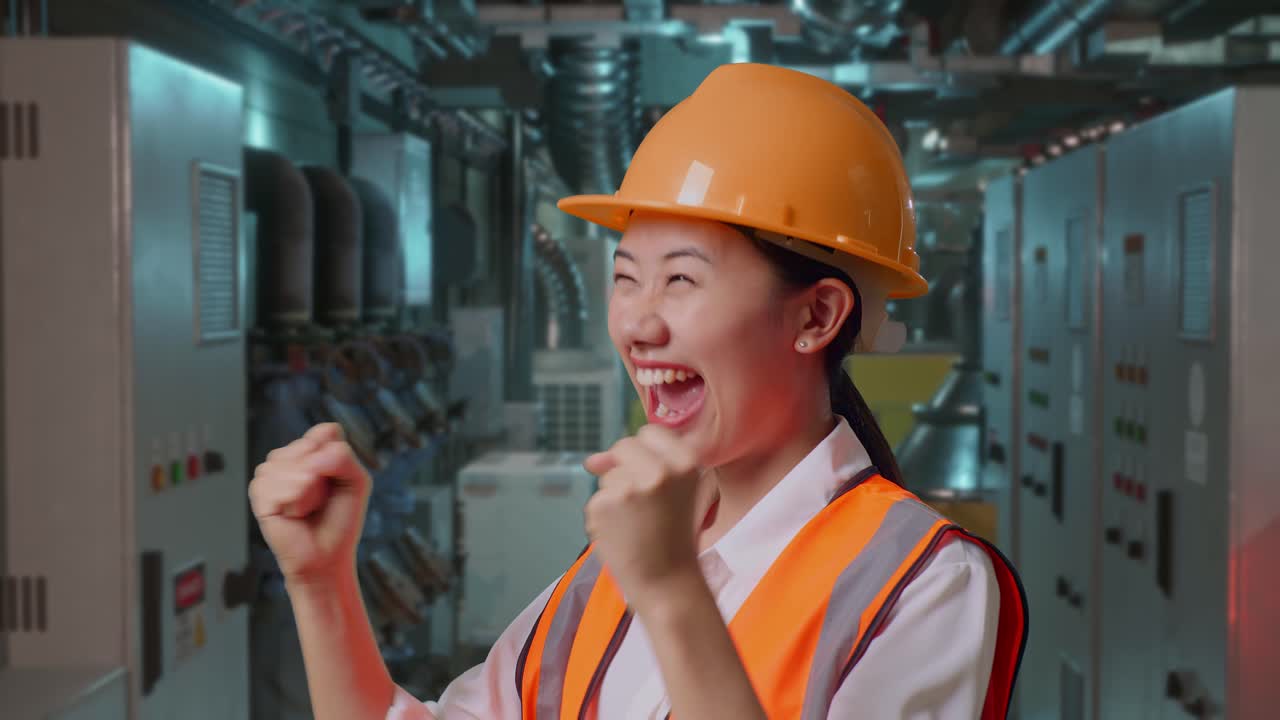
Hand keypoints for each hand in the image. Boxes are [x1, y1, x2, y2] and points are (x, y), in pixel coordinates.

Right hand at [248, 423, 371, 585]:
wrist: (325, 555)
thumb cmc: (340, 519)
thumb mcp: (356, 481)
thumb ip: (342, 457)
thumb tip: (311, 461)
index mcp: (311, 449)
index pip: (325, 431)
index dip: (337, 456)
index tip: (338, 480)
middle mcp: (287, 457)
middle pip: (310, 446)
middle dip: (325, 477)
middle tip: (321, 499)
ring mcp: (269, 473)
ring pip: (295, 467)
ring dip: (309, 493)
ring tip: (307, 507)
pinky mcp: (258, 493)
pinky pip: (282, 488)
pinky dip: (295, 505)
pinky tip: (293, 515)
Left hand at [582, 425, 717, 610]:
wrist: (666, 583)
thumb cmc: (672, 536)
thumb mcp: (675, 491)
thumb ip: (639, 464)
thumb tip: (591, 460)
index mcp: (686, 462)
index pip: (650, 432)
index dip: (645, 453)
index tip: (651, 476)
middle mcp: (659, 470)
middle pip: (624, 447)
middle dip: (624, 469)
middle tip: (642, 504)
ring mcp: (628, 487)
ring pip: (608, 475)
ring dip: (614, 495)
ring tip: (636, 524)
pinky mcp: (603, 505)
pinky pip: (596, 499)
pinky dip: (603, 516)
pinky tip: (622, 535)